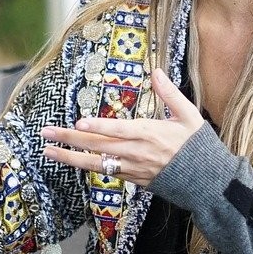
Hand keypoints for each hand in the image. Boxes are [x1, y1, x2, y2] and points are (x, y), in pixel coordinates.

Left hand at [40, 70, 205, 186]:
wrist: (206, 182)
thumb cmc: (197, 146)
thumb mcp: (188, 115)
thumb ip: (169, 94)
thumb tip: (156, 71)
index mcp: (150, 134)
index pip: (118, 130)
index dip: (98, 126)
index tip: (79, 122)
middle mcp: (136, 152)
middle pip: (98, 146)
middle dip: (70, 139)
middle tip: (46, 133)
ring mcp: (133, 168)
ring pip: (96, 163)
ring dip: (70, 157)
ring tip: (48, 151)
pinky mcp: (133, 180)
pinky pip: (106, 172)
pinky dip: (88, 166)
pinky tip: (72, 160)